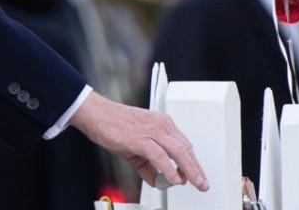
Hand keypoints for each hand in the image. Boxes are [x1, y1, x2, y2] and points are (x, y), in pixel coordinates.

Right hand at [68, 91, 208, 191]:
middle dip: (196, 168)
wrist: (96, 114)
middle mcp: (160, 125)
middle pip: (185, 149)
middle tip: (202, 183)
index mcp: (161, 123)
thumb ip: (148, 164)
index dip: (192, 161)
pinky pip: (161, 157)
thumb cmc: (113, 125)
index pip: (183, 144)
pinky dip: (169, 169)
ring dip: (190, 170)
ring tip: (195, 183)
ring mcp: (152, 131)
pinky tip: (174, 180)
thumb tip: (155, 179)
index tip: (197, 174)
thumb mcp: (135, 146)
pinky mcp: (141, 139)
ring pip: (178, 152)